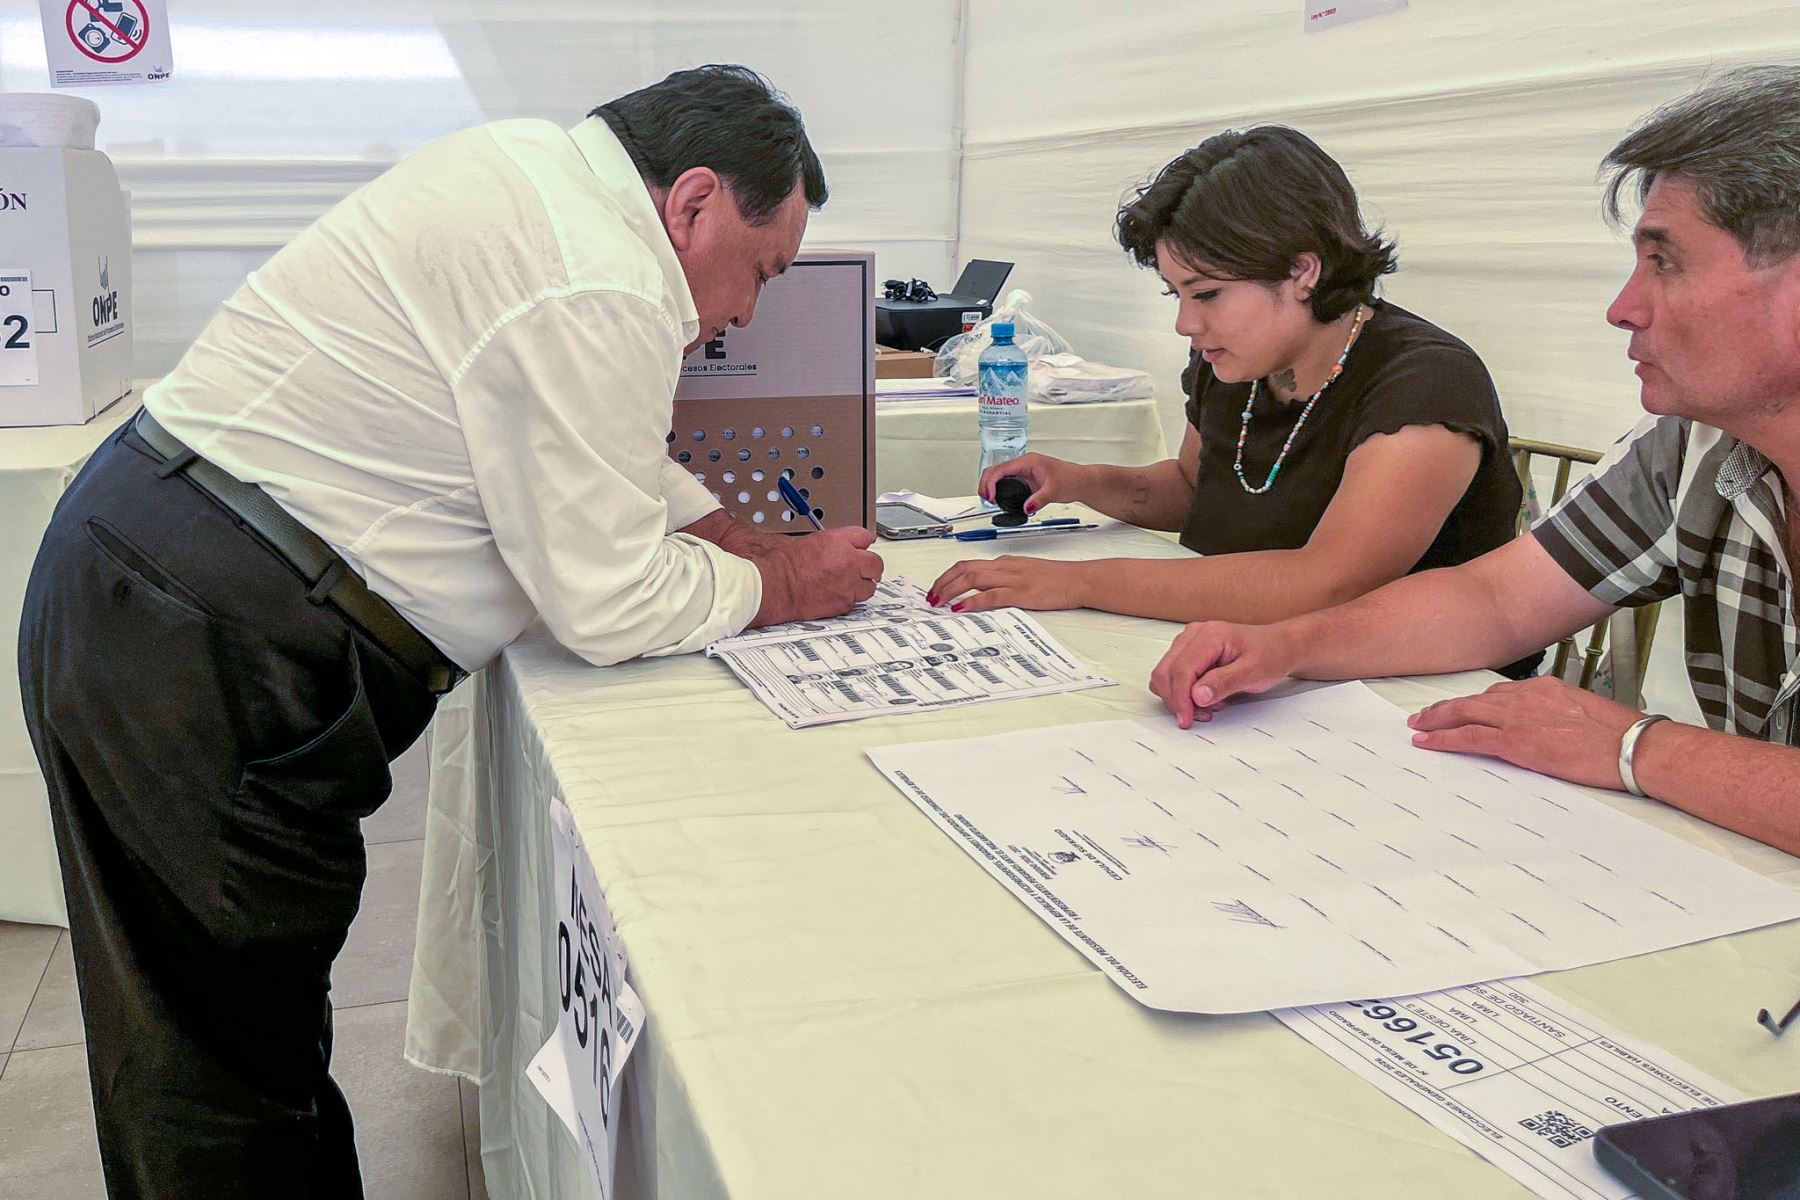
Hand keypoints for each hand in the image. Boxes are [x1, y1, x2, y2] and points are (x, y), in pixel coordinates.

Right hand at [749, 526, 882, 625]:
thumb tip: (819, 544)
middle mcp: (847, 562)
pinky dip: (847, 600)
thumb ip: (819, 543)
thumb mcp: (798, 540)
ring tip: (850, 584)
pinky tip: (836, 596)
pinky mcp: (842, 604)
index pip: (864, 537)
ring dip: (861, 585)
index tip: (859, 547)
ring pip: (869, 587)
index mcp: (837, 541)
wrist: (772, 586)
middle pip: (875, 564)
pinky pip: (854, 603)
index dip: (860, 543)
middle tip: (863, 568)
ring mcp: (847, 585)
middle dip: (869, 566)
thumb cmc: (778, 564)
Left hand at [928, 556, 1088, 611]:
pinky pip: (990, 596)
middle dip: (943, 583)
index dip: (948, 576)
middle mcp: (1004, 568)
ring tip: (938, 603)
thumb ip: (1005, 578)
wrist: (1078, 579)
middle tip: (931, 597)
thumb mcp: (1025, 573)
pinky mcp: (1021, 594)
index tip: (937, 587)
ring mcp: (1011, 580)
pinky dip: (972, 602)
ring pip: (972, 580)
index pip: (968, 565)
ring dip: (950, 591)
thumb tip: (985, 589)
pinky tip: (961, 609)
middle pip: (964, 570)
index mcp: (1004, 562)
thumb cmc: (1056, 578)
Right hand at [977, 452, 1089, 513]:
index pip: (1001, 469)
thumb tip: (1026, 507)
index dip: (991, 482)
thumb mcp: (1054, 491)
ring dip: (990, 485)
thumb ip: (1039, 500)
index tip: (990, 496)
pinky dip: (998, 488)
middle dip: (986, 483)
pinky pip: (1006, 481)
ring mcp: (1024, 471)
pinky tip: (998, 498)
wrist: (1082, 481)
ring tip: (989, 499)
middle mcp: (1024, 464)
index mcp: (1028, 462)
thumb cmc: (1072, 479)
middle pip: (995, 470)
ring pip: (998, 474)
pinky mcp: (1026, 479)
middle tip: (985, 499)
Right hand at [1148, 621, 1298, 727]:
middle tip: (1199, 716)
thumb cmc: (1270, 654)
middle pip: (1166, 671)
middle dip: (1177, 699)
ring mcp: (1189, 642)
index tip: (1186, 719)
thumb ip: (1224, 683)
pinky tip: (1203, 697)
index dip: (1180, 698)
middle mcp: (1194, 635)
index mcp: (1209, 635)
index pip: (1181, 669)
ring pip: (1165, 674)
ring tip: (1206, 707)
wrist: (1278, 646)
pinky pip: (1173, 674)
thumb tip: (1197, 696)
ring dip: (1179, 697)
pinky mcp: (1189, 651)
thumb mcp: (1253, 672)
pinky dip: (1182, 692)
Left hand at [1406, 675, 1643, 789]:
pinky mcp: (1517, 742)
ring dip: (1438, 720)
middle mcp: (1528, 697)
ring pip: (1466, 714)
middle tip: (1425, 715)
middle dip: (1447, 708)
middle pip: (1476, 699)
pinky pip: (1470, 737)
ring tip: (1419, 727)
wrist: (1635, 747)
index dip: (1477, 702)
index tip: (1463, 708)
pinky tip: (1428, 742)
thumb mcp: (1586, 714)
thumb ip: (1559, 715)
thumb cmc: (1621, 736)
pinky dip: (1444, 739)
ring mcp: (1520, 718)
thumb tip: (1550, 727)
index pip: (1502, 693)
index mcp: (1547, 688)